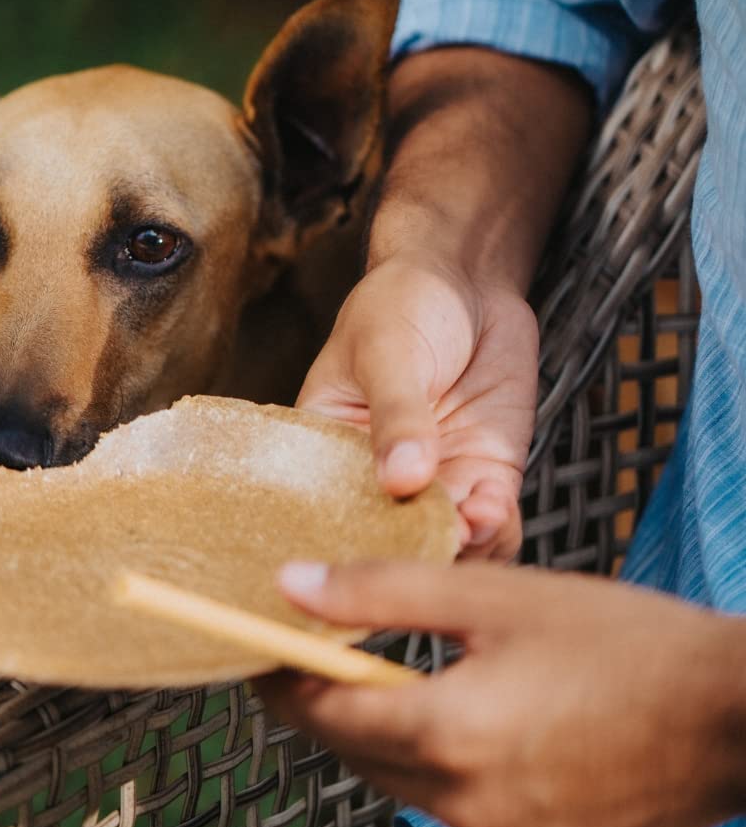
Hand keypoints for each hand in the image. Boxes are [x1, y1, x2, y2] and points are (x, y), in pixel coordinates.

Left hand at [257, 560, 745, 826]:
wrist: (742, 720)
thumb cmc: (628, 646)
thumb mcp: (498, 599)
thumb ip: (382, 593)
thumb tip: (290, 587)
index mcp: (448, 734)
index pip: (320, 714)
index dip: (280, 681)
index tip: (258, 655)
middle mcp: (464, 807)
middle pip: (359, 753)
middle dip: (341, 707)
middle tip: (344, 659)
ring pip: (408, 788)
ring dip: (401, 742)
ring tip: (441, 689)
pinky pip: (460, 822)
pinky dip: (457, 782)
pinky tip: (500, 742)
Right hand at [299, 254, 537, 559]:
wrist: (467, 276)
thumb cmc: (401, 303)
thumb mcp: (385, 352)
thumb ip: (396, 414)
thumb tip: (402, 478)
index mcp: (330, 455)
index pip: (330, 513)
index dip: (348, 542)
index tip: (370, 550)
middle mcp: (378, 480)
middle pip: (389, 538)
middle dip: (413, 548)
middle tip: (432, 538)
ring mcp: (435, 480)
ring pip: (444, 539)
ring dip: (459, 544)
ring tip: (470, 522)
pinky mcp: (485, 472)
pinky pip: (490, 520)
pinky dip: (496, 526)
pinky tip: (495, 507)